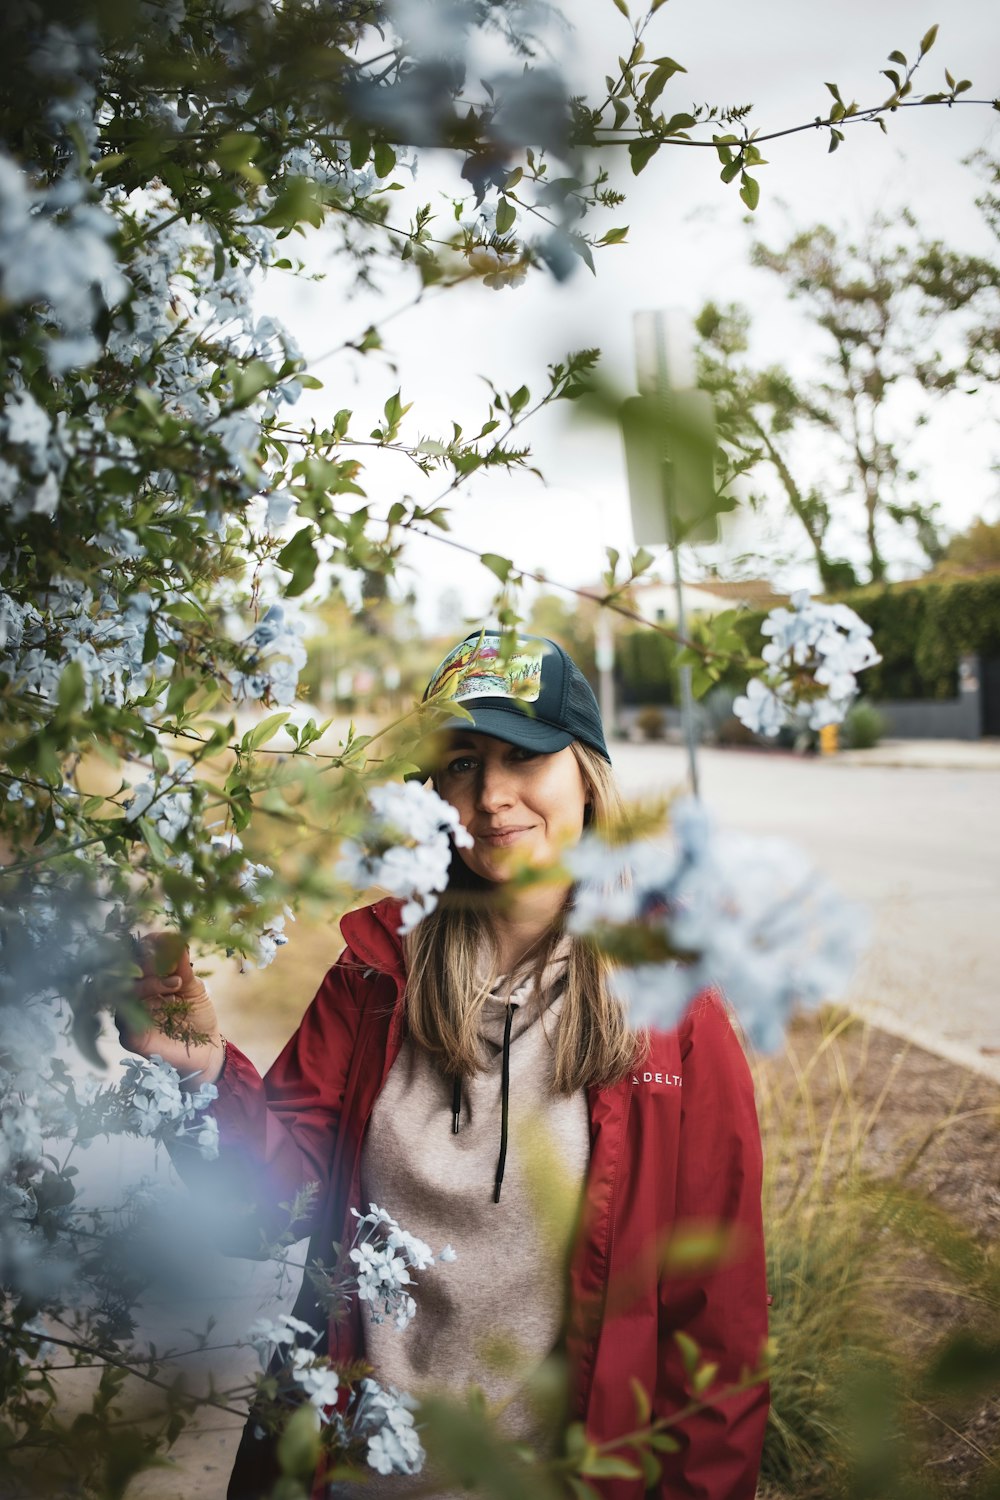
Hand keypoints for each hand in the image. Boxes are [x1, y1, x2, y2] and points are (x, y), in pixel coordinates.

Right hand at [120, 932, 225, 1087]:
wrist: (206, 1050)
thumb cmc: (197, 1016)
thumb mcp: (194, 988)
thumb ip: (184, 968)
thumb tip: (177, 939)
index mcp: (146, 980)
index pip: (136, 957)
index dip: (145, 945)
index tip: (160, 937)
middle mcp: (133, 996)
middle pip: (124, 972)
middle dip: (143, 961)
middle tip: (166, 959)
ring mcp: (129, 1015)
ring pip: (123, 993)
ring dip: (148, 983)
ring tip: (175, 983)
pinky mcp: (130, 1037)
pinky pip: (124, 1021)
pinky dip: (140, 1010)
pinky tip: (160, 1004)